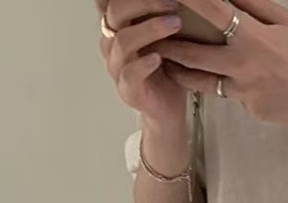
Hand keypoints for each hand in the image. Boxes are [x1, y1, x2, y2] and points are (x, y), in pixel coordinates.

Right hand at [97, 0, 192, 127]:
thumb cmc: (167, 66)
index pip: (111, 0)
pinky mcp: (127, 90)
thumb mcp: (161, 32)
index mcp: (117, 26)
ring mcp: (117, 67)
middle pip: (116, 12)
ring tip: (175, 24)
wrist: (169, 107)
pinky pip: (129, 74)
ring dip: (151, 29)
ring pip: (123, 41)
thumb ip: (156, 13)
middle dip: (145, 3)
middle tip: (173, 3)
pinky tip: (159, 58)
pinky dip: (144, 64)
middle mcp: (112, 43)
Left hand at [151, 0, 287, 128]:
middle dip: (170, 49)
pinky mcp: (252, 112)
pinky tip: (237, 79)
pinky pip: (233, 96)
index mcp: (255, 41)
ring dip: (186, 73)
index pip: (213, 14)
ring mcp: (247, 95)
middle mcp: (246, 70)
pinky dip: (230, 85)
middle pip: (195, 59)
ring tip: (169, 63)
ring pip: (208, 83)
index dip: (190, 1)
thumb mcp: (286, 22)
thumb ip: (253, 7)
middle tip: (151, 39)